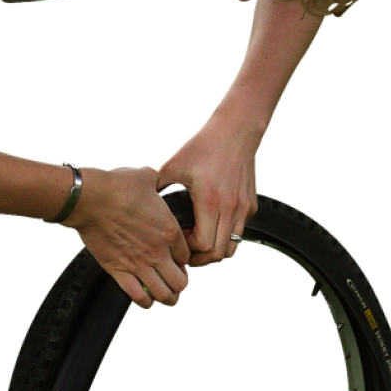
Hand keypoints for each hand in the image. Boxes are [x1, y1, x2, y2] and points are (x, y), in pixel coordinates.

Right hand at [59, 164, 190, 308]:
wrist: (90, 199)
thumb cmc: (116, 187)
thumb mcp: (146, 177)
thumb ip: (155, 181)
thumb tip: (152, 178)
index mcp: (170, 230)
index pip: (187, 256)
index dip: (185, 261)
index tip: (179, 260)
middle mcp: (158, 252)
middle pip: (180, 282)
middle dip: (181, 285)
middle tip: (176, 282)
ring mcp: (139, 264)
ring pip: (163, 294)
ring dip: (168, 299)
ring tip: (167, 298)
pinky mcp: (118, 271)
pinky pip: (137, 296)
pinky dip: (144, 302)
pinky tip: (146, 301)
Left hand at [156, 109, 260, 266]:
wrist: (236, 130)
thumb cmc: (205, 145)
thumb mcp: (173, 166)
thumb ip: (158, 187)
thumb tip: (141, 204)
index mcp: (210, 201)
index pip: (203, 244)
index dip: (188, 251)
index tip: (178, 245)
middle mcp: (230, 208)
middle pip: (219, 253)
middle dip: (201, 259)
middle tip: (187, 255)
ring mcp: (243, 208)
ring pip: (233, 247)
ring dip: (216, 251)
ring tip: (200, 245)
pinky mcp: (250, 205)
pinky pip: (239, 232)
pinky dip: (225, 237)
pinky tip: (211, 228)